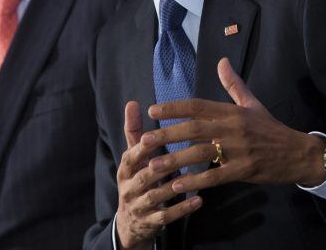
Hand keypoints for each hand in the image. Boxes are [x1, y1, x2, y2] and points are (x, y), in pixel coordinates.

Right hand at [114, 101, 202, 248]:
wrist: (131, 222)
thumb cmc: (137, 179)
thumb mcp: (133, 158)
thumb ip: (134, 131)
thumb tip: (132, 103)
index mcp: (126, 168)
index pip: (132, 156)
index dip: (142, 147)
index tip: (155, 137)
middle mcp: (129, 188)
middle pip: (145, 176)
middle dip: (161, 166)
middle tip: (182, 156)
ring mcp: (139, 206)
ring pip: (155, 196)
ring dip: (173, 186)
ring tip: (194, 177)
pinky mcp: (151, 222)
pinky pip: (166, 216)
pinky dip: (182, 209)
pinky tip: (199, 200)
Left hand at [145, 58, 325, 195]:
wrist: (298, 153)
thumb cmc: (271, 129)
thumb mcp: (253, 103)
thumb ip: (233, 84)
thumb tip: (221, 61)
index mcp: (233, 111)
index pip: (198, 106)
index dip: (174, 108)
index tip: (152, 111)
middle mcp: (233, 128)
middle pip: (194, 129)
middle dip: (167, 135)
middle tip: (143, 141)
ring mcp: (239, 150)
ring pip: (201, 154)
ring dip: (175, 160)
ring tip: (153, 166)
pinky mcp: (244, 170)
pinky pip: (215, 176)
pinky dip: (195, 181)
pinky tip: (178, 185)